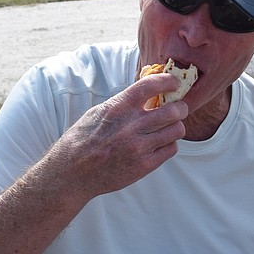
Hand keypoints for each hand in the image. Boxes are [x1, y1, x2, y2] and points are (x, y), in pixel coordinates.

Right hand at [43, 72, 187, 199]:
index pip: (151, 85)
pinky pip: (171, 149)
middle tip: (179, 109)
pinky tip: (160, 143)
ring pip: (177, 130)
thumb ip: (124, 102)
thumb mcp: (99, 112)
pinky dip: (169, 144)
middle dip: (180, 108)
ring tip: (169, 127)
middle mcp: (131, 126)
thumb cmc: (84, 139)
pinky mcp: (144, 165)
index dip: (168, 81)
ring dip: (176, 126)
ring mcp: (139, 147)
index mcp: (119, 107)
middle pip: (174, 110)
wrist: (72, 172)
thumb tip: (148, 92)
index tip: (174, 83)